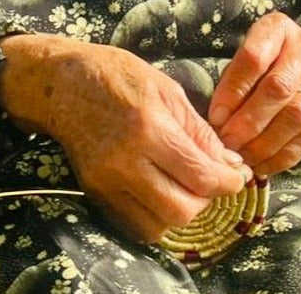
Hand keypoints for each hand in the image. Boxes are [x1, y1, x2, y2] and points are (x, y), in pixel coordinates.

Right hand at [0, 33, 250, 241]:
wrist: (63, 83)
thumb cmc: (118, 75)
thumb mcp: (167, 89)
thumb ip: (198, 130)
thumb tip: (229, 162)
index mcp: (149, 127)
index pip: (200, 175)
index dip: (228, 182)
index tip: (237, 176)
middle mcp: (125, 161)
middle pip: (181, 210)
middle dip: (206, 200)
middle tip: (210, 180)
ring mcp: (106, 181)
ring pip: (158, 225)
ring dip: (181, 212)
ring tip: (186, 187)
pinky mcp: (94, 193)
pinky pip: (134, 225)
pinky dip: (156, 217)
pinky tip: (163, 193)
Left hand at [207, 12, 300, 175]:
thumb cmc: (266, 61)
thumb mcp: (245, 58)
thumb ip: (233, 83)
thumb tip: (219, 122)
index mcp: (277, 29)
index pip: (254, 58)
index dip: (233, 91)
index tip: (216, 117)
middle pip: (279, 88)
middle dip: (250, 121)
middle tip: (229, 143)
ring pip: (297, 115)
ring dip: (266, 143)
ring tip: (244, 157)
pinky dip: (283, 156)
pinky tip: (263, 164)